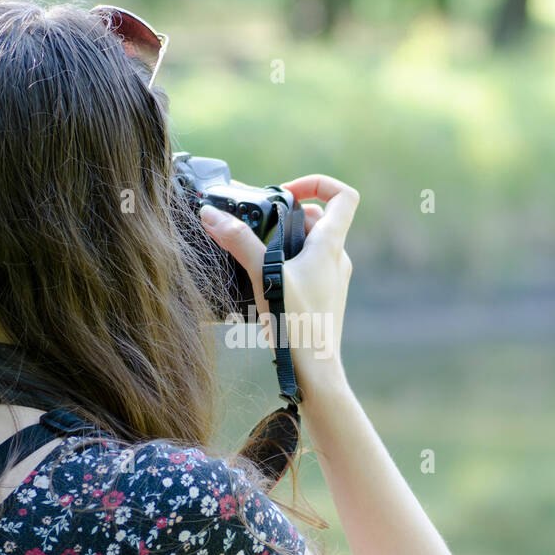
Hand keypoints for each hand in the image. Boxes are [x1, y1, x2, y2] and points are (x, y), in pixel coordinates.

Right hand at [200, 174, 357, 399]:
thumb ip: (238, 241)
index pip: (343, 196)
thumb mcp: (262, 275)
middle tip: (259, 227)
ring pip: (311, 246)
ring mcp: (333, 279)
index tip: (287, 191)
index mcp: (331, 245)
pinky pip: (309, 269)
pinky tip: (265, 282)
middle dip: (288, 217)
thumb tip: (211, 214)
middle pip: (319, 220)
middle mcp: (337, 259)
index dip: (318, 183)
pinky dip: (288, 265)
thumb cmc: (297, 323)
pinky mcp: (325, 298)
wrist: (315, 371)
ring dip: (285, 243)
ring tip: (257, 257)